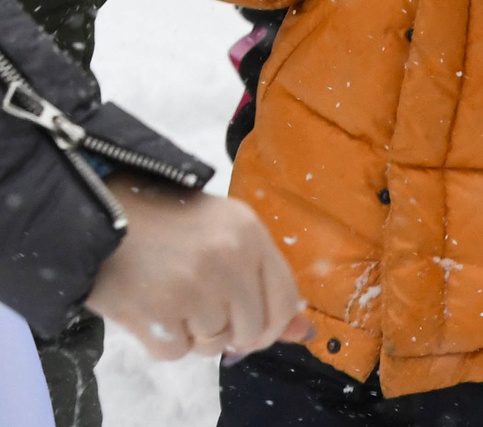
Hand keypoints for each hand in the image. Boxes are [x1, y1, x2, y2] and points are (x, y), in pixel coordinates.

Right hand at [85, 181, 307, 360]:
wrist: (99, 209)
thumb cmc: (166, 219)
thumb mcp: (224, 231)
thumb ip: (263, 281)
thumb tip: (303, 333)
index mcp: (250, 234)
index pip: (286, 300)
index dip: (273, 326)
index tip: (254, 330)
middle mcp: (229, 259)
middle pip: (251, 329)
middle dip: (230, 332)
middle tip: (202, 311)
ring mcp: (193, 287)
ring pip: (213, 344)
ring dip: (194, 333)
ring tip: (173, 300)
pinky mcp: (156, 312)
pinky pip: (176, 352)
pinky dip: (165, 342)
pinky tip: (153, 312)